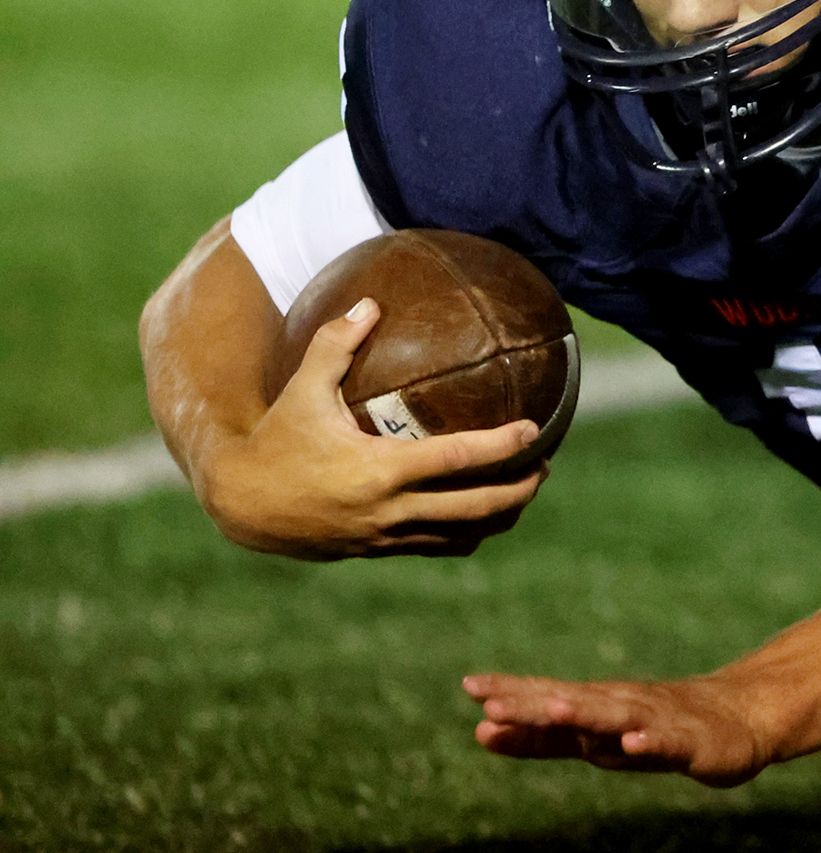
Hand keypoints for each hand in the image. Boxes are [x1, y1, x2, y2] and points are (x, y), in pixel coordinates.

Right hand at [202, 298, 543, 558]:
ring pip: (463, 535)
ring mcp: (387, 536)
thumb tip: (368, 302)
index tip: (534, 429)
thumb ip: (335, 345)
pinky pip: (437, 547)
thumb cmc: (276, 440)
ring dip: (500, 515)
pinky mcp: (379, 550)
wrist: (243, 507)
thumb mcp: (301, 389)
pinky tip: (481, 515)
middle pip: (476, 507)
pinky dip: (467, 534)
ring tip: (525, 491)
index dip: (502, 446)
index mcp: (380, 470)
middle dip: (518, 489)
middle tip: (544, 465)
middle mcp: (390, 509)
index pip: (458, 459)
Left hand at [464, 673, 771, 787]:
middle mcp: (623, 707)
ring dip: (587, 713)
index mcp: (597, 707)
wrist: (740, 718)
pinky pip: (668, 744)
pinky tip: (633, 743)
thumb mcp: (595, 736)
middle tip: (492, 702)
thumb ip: (544, 738)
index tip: (469, 688)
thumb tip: (481, 732)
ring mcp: (658, 722)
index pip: (549, 699)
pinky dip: (649, 742)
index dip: (513, 695)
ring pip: (617, 717)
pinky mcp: (692, 744)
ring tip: (556, 711)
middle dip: (535, 704)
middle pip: (574, 704)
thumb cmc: (658, 727)